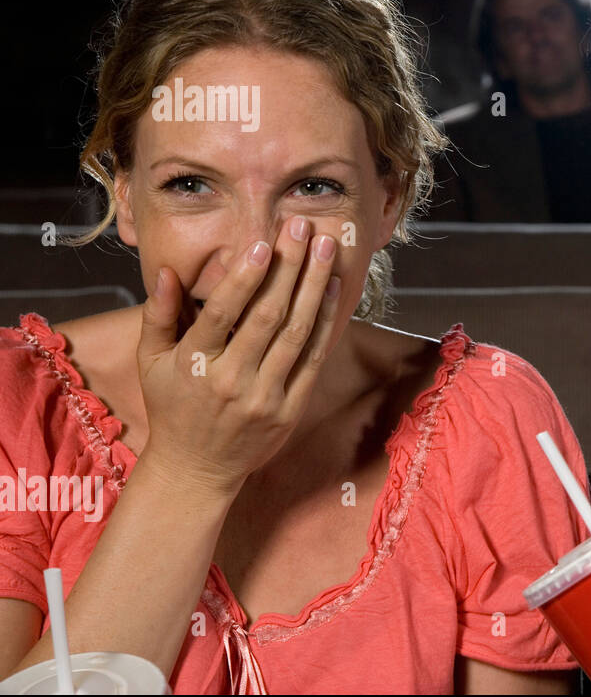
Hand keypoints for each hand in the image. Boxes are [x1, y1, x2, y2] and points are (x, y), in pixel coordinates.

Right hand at [136, 216, 341, 496]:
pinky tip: (333, 288)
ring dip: (314, 286)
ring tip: (326, 247)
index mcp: (194, 364)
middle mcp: (232, 380)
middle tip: (303, 226)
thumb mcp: (151, 362)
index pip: (224, 313)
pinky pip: (313, 357)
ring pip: (297, 332)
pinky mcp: (291, 408)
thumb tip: (166, 271)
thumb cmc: (172, 406)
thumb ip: (158, 315)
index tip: (263, 242)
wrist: (197, 469)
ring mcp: (265, 396)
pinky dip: (326, 321)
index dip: (245, 277)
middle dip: (289, 267)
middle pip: (268, 315)